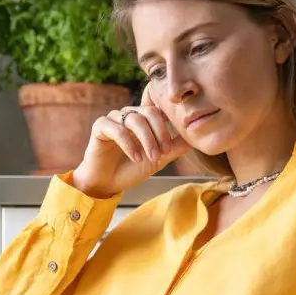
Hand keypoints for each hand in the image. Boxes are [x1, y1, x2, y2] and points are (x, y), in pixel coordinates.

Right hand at [71, 82, 190, 197]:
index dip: (169, 124)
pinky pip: (117, 128)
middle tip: (164, 153)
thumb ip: (174, 148)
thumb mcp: (158, 159)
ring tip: (151, 158)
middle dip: (160, 133)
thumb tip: (195, 138)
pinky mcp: (100, 126)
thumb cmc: (130, 169)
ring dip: (147, 140)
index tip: (171, 146)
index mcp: (143, 119)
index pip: (160, 111)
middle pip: (150, 112)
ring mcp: (114, 118)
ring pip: (135, 119)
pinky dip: (129, 144)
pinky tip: (136, 158)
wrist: (106, 183)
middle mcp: (129, 114)